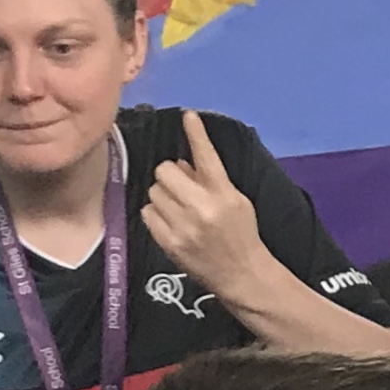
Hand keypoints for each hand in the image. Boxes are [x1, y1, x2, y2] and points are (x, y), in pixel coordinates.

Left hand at [143, 111, 267, 305]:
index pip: (206, 156)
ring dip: (162, 195)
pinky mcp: (170, 242)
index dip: (196, 133)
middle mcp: (202, 208)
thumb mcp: (236, 202)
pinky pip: (147, 213)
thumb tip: (182, 163)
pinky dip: (155, 213)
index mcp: (224, 194)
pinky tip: (170, 221)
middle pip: (165, 171)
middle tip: (181, 187)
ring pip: (154, 191)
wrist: (242, 275)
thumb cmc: (241, 234)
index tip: (188, 115)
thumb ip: (210, 181)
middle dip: (170, 176)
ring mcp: (184, 226)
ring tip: (177, 208)